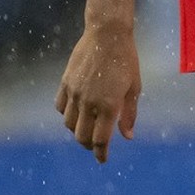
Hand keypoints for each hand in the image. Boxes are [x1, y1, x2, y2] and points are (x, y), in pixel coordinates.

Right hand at [55, 24, 141, 163]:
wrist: (107, 34)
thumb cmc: (126, 60)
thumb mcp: (134, 87)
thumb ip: (129, 114)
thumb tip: (127, 137)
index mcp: (109, 105)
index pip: (101, 139)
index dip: (101, 153)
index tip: (103, 160)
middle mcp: (89, 102)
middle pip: (82, 136)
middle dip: (89, 145)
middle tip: (97, 146)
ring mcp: (74, 93)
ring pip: (68, 124)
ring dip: (77, 131)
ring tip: (87, 129)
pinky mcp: (65, 83)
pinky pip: (59, 107)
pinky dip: (66, 114)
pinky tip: (75, 113)